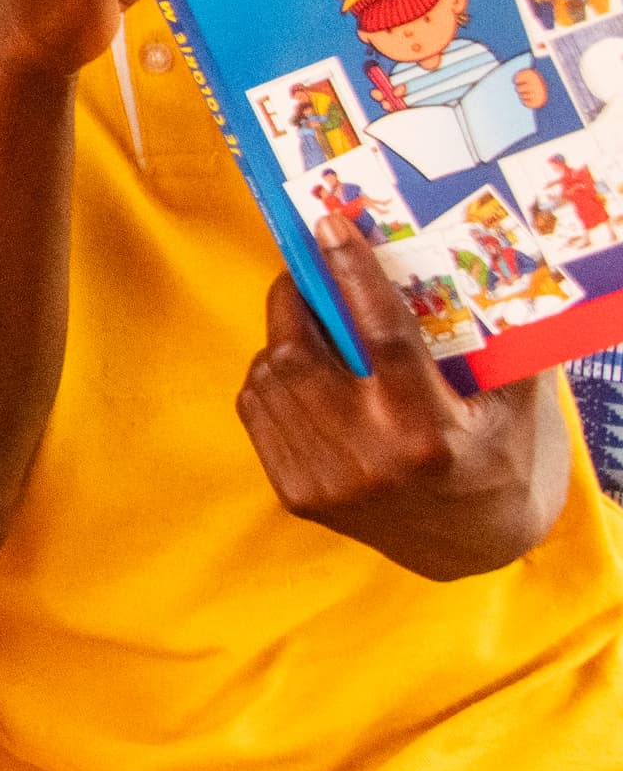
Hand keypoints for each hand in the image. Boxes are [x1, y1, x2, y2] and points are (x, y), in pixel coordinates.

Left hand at [239, 218, 567, 578]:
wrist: (472, 545)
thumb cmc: (497, 457)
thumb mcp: (512, 403)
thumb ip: (486, 341)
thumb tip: (454, 259)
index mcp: (430, 431)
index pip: (382, 336)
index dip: (351, 274)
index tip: (327, 225)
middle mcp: (372, 459)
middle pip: (301, 352)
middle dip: (293, 299)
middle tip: (303, 271)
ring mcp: (328, 480)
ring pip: (269, 377)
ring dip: (281, 338)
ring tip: (307, 323)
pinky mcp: (297, 495)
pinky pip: (256, 410)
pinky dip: (268, 377)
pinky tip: (296, 369)